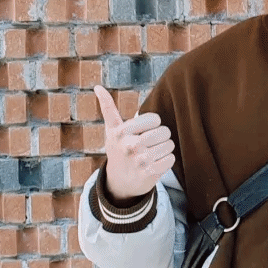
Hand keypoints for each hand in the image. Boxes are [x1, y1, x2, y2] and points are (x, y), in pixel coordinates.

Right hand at [93, 85, 175, 201]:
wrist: (119, 181)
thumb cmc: (118, 149)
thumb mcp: (111, 129)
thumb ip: (108, 107)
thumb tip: (97, 86)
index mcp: (121, 132)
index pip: (155, 119)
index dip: (153, 124)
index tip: (143, 131)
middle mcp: (130, 145)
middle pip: (164, 131)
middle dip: (161, 137)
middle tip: (149, 144)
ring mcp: (140, 160)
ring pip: (169, 145)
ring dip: (164, 149)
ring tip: (151, 154)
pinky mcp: (149, 173)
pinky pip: (170, 159)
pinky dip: (166, 161)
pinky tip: (154, 163)